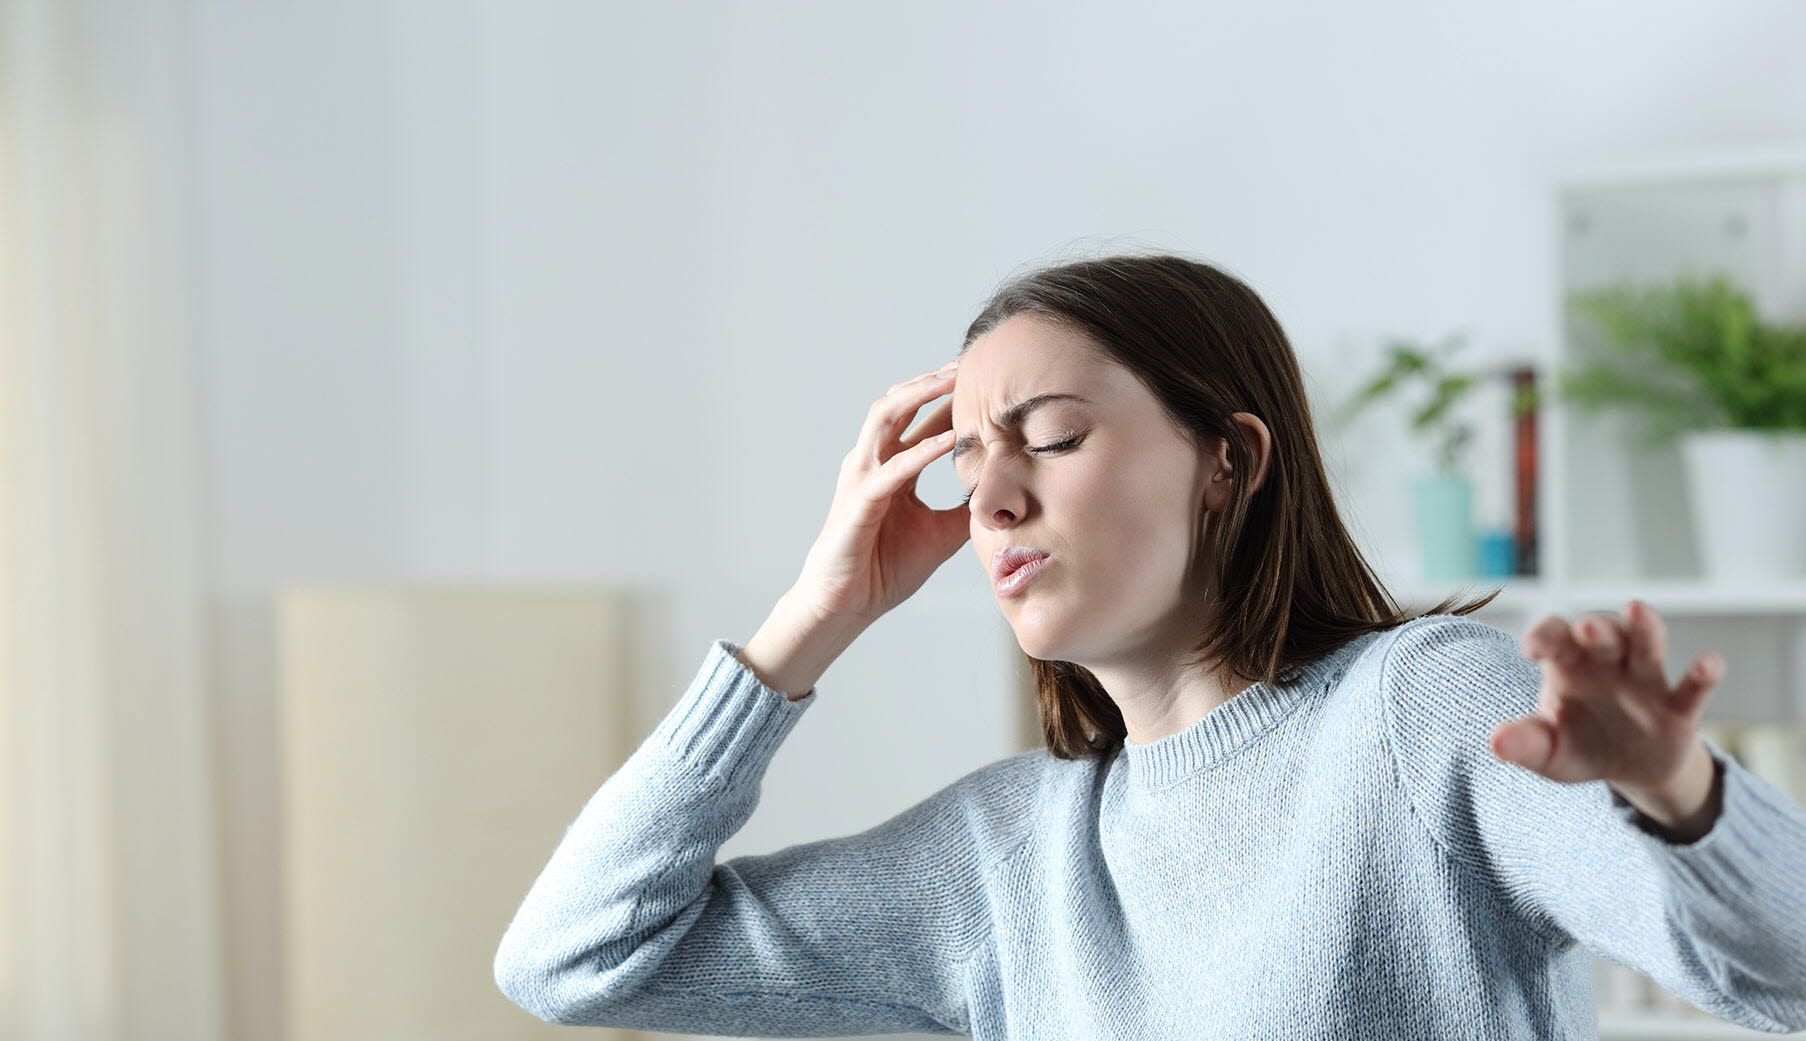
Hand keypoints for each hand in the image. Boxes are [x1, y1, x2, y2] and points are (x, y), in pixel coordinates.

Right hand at [786, 358, 970, 625]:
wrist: (846, 606)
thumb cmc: (883, 569)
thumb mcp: (941, 534)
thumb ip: (966, 509)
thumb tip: (1006, 497)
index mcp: (892, 468)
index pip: (920, 420)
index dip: (950, 398)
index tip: (985, 379)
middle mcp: (872, 463)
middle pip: (899, 403)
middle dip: (932, 380)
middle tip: (969, 362)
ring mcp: (861, 478)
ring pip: (885, 418)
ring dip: (919, 396)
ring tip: (953, 380)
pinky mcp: (858, 502)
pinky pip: (891, 469)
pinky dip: (920, 451)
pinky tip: (949, 440)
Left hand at [1493, 600, 1724, 795]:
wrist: (1630, 771)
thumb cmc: (1581, 747)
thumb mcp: (1549, 752)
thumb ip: (1525, 744)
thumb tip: (1494, 743)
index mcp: (1568, 666)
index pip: (1554, 636)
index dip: (1544, 636)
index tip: (1531, 650)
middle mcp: (1607, 664)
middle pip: (1603, 634)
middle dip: (1596, 629)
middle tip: (1588, 630)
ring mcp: (1645, 682)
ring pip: (1647, 645)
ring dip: (1644, 628)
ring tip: (1638, 610)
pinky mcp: (1678, 710)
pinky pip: (1692, 689)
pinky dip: (1702, 676)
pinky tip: (1710, 663)